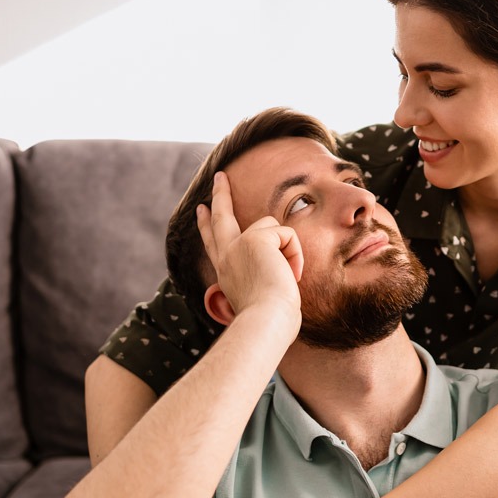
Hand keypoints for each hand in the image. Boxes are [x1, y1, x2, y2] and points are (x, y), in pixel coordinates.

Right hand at [197, 171, 303, 319]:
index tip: (201, 210)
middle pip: (221, 218)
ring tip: (287, 276)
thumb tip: (282, 271)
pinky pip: (287, 234)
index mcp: (226, 272)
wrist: (266, 321)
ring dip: (288, 249)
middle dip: (220, 195)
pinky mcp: (256, 239)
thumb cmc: (270, 320)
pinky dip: (295, 254)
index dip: (207, 226)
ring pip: (271, 227)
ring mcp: (238, 246)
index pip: (214, 243)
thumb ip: (262, 280)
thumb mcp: (260, 298)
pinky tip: (290, 273)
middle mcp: (227, 257)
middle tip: (220, 176)